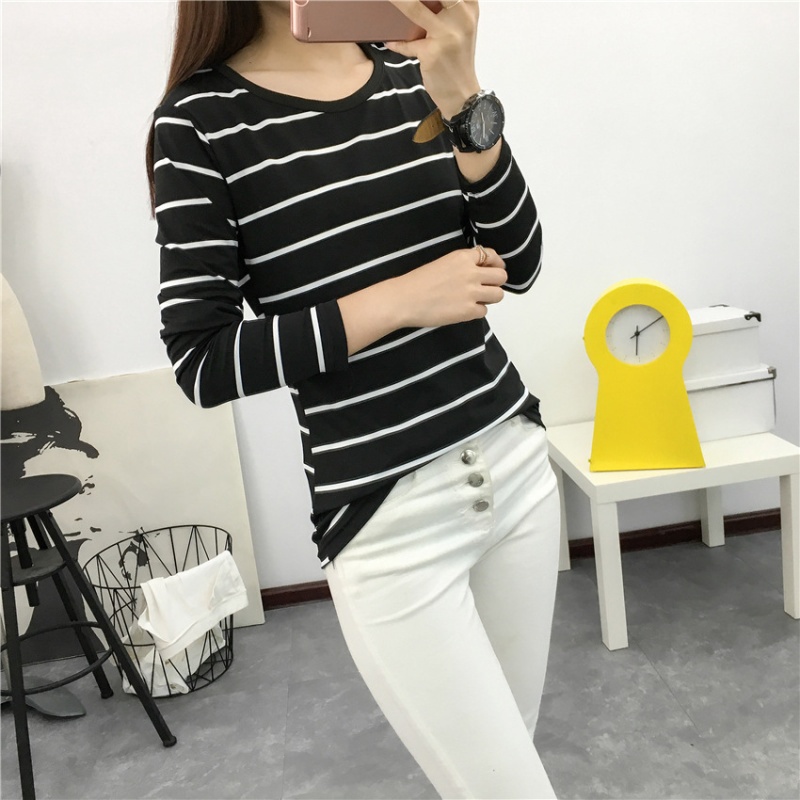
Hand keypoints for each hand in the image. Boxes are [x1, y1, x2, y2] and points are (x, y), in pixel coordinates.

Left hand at [385, 0, 481, 118]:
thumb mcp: (460, 28)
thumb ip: (446, 8)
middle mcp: (462, 15)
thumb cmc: (457, 59)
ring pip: (414, 8)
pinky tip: (390, 42)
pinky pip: (408, 43)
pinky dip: (397, 43)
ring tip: (386, 0)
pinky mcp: (434, 52)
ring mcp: (448, 33)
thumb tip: (414, 2)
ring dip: (396, 2)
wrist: (463, 94)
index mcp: (469, 5)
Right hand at [393, 246, 506, 328]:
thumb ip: (462, 265)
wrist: (403, 300)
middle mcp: (471, 273)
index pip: (491, 256)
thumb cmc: (416, 282)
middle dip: (495, 283)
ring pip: (498, 295)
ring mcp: (471, 293)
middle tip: (485, 288)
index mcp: (462, 258)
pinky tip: (463, 310)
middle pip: (501, 276)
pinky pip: (485, 311)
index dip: (496, 264)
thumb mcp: (442, 263)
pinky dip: (477, 312)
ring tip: (476, 300)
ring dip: (490, 298)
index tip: (493, 269)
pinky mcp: (468, 311)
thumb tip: (478, 273)